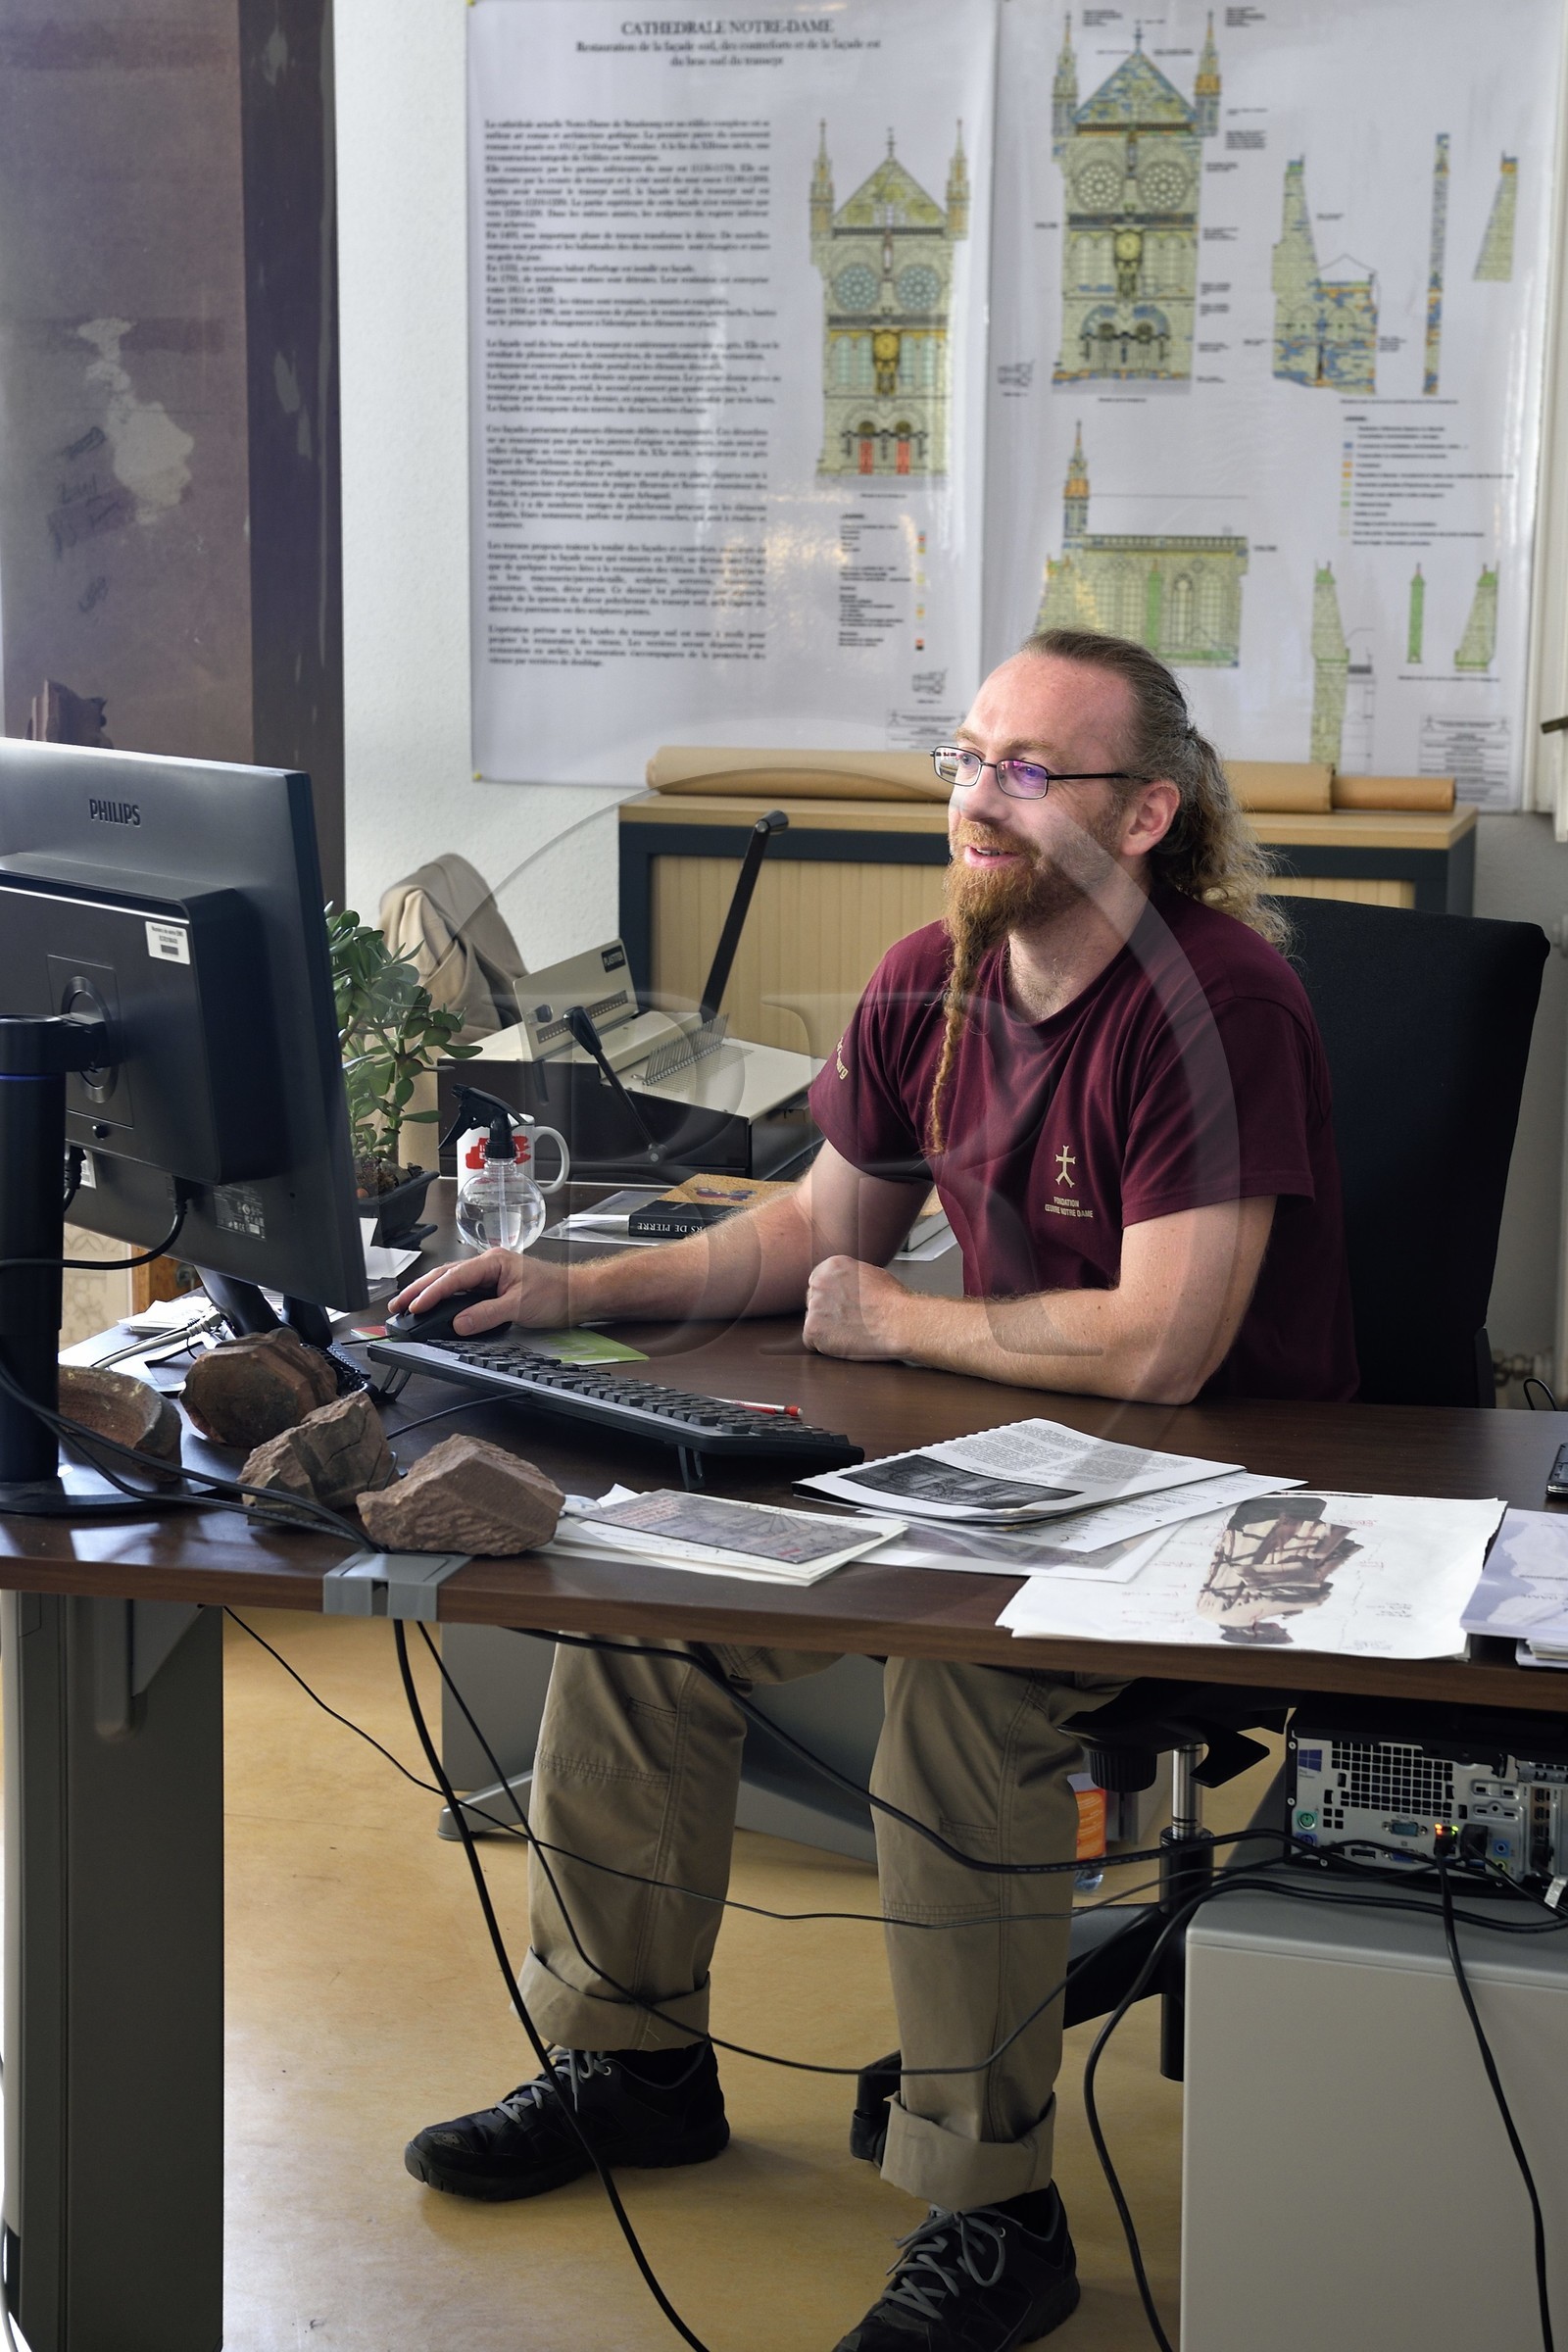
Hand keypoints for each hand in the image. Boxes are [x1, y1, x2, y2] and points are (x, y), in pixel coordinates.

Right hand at [387, 1248, 573, 1337]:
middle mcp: (488, 1264)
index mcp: (492, 1262)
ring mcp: (489, 1273)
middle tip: (397, 1305)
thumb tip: (458, 1324)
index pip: (453, 1278)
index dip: (431, 1293)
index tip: (414, 1307)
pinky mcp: (492, 1284)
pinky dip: (444, 1296)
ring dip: (428, 1291)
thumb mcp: (519, 1307)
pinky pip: (461, 1289)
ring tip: (407, 1304)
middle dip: (419, 1289)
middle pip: (445, 1275)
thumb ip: (486, 1315)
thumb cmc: (554, 1294)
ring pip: (450, 1280)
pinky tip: (434, 1304)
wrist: (575, 1294)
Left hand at [802, 1255, 909, 1359]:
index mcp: (832, 1266)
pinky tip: (844, 1341)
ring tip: (851, 1331)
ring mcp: (814, 1306)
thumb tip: (844, 1286)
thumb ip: (849, 1278)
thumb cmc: (893, 1301)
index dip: (832, 1298)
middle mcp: (819, 1283)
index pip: (819, 1282)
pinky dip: (825, 1345)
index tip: (843, 1307)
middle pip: (814, 1301)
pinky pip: (811, 1341)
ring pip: (813, 1321)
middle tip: (848, 1322)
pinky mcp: (813, 1330)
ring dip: (827, 1329)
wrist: (899, 1322)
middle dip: (827, 1312)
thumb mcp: (870, 1273)